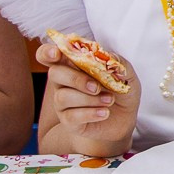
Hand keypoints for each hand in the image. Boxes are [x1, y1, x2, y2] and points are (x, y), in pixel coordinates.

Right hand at [38, 39, 137, 155]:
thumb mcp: (126, 75)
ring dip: (90, 99)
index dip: (47, 52)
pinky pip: (71, 116)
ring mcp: (63, 102)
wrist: (126, 117)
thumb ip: (118, 64)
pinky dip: (90, 113)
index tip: (56, 53)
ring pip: (63, 97)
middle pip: (55, 73)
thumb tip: (109, 57)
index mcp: (73, 65)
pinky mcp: (68, 121)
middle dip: (76, 79)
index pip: (49, 55)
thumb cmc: (121, 91)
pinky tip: (104, 113)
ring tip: (109, 100)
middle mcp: (63, 82)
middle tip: (96, 87)